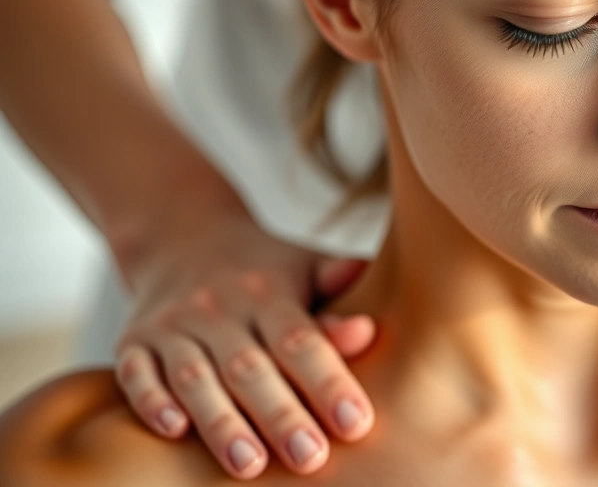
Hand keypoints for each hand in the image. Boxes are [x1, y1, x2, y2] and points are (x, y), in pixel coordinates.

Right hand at [113, 209, 374, 478]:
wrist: (179, 232)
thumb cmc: (262, 267)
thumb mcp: (304, 265)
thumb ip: (338, 290)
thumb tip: (367, 329)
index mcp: (269, 292)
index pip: (301, 340)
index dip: (329, 382)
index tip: (357, 423)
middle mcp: (218, 307)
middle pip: (250, 367)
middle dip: (280, 415)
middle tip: (310, 457)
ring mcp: (172, 324)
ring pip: (194, 376)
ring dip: (220, 422)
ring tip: (249, 465)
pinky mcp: (132, 340)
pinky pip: (135, 373)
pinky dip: (151, 402)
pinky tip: (173, 431)